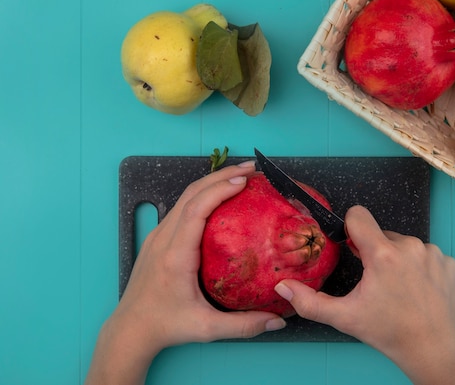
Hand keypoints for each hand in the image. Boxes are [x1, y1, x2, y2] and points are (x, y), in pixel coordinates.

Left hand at [85, 162, 285, 384]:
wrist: (131, 329)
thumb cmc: (166, 326)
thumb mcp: (207, 328)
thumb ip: (245, 325)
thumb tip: (279, 320)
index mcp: (176, 255)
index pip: (197, 209)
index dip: (220, 190)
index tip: (244, 180)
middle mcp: (164, 239)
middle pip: (191, 194)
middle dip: (222, 176)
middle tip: (251, 170)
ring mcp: (158, 236)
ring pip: (185, 196)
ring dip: (212, 182)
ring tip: (240, 176)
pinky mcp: (158, 238)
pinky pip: (182, 207)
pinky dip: (202, 194)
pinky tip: (220, 196)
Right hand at [275, 205, 454, 384]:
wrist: (432, 348)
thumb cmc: (389, 332)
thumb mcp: (344, 317)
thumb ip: (309, 301)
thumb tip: (283, 287)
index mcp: (382, 255)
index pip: (359, 215)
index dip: (350, 229)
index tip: (353, 248)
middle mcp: (410, 247)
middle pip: (382, 234)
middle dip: (375, 252)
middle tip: (377, 282)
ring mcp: (433, 254)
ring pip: (405, 245)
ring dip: (398, 260)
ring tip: (399, 288)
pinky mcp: (449, 263)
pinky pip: (427, 255)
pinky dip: (421, 267)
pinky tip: (418, 290)